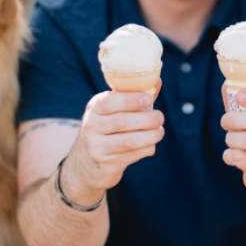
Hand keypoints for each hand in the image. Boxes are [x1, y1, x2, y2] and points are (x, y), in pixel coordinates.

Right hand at [61, 81, 164, 202]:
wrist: (85, 164)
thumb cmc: (107, 129)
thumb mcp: (112, 111)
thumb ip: (133, 97)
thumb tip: (156, 80)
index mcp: (94, 108)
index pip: (109, 101)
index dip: (131, 100)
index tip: (149, 99)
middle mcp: (92, 126)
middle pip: (122, 121)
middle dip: (147, 119)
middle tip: (160, 117)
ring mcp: (97, 147)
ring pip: (129, 141)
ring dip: (151, 135)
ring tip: (159, 131)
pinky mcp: (107, 165)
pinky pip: (133, 155)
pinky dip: (146, 148)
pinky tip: (150, 145)